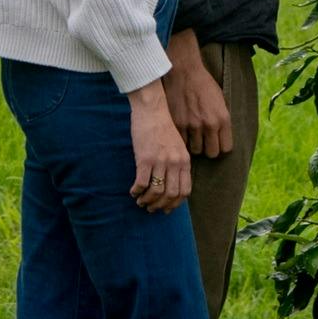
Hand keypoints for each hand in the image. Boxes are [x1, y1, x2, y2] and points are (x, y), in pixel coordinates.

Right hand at [128, 81, 192, 212]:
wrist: (152, 110)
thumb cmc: (162, 128)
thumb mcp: (177, 146)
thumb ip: (177, 163)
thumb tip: (172, 183)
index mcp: (184, 161)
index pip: (184, 191)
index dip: (175, 203)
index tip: (166, 207)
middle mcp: (174, 163)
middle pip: (170, 195)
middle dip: (160, 206)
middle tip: (151, 208)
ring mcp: (160, 161)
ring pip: (156, 192)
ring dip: (147, 201)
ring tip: (140, 201)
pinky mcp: (144, 159)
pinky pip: (142, 183)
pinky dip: (137, 191)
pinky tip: (133, 191)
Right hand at [163, 33, 233, 158]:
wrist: (184, 72)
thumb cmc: (204, 84)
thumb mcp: (221, 100)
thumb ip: (222, 120)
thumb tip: (222, 138)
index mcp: (223, 118)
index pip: (226, 148)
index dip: (221, 146)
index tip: (216, 142)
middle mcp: (209, 124)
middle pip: (211, 153)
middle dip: (208, 148)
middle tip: (204, 141)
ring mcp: (192, 126)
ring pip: (195, 150)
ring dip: (194, 145)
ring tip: (192, 135)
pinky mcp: (177, 125)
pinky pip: (182, 143)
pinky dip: (182, 140)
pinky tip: (182, 131)